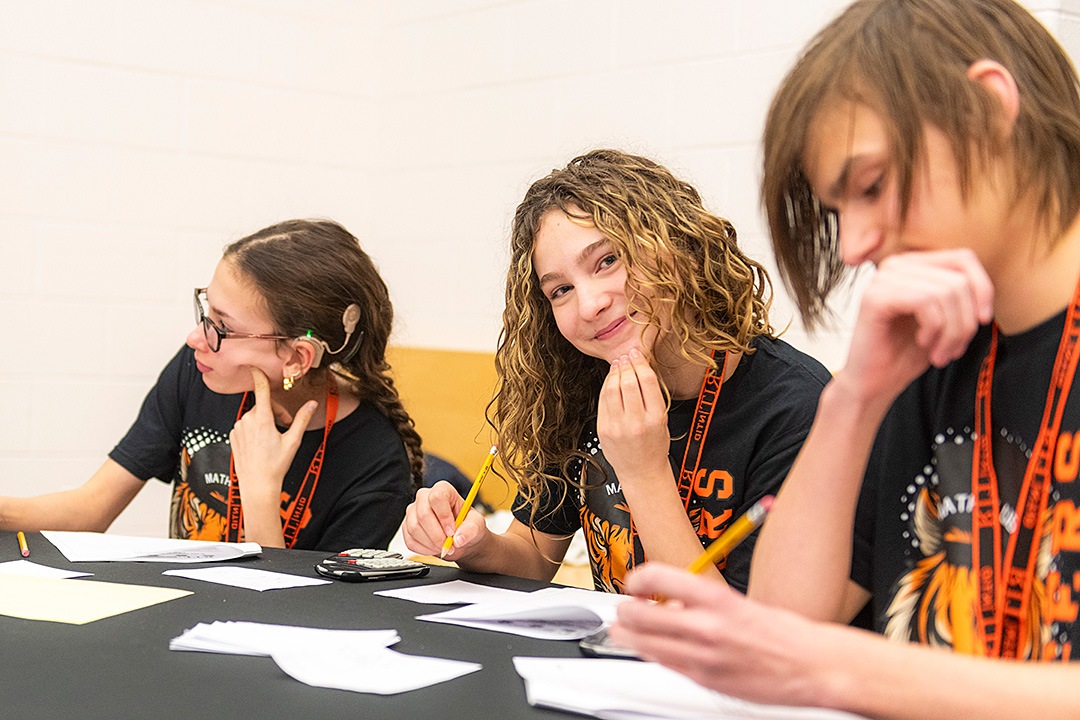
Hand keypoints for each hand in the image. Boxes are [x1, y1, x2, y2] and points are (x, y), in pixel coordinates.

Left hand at [229, 367, 317, 519]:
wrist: (257, 485)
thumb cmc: (275, 465)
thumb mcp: (293, 441)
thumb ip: (301, 419)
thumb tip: (312, 404)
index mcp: (263, 419)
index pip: (261, 390)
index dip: (259, 375)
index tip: (255, 365)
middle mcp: (248, 420)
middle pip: (263, 406)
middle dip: (275, 412)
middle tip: (286, 426)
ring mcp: (238, 428)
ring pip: (254, 416)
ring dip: (264, 421)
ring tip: (273, 437)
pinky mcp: (233, 436)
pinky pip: (245, 425)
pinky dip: (254, 429)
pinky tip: (261, 443)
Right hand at [402, 480, 489, 559]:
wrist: (458, 538)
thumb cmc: (467, 525)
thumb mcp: (476, 525)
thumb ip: (470, 530)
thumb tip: (458, 539)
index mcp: (443, 490)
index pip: (437, 497)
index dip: (443, 516)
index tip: (451, 532)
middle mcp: (424, 498)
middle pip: (423, 514)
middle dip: (437, 535)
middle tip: (449, 545)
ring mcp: (413, 512)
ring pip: (414, 528)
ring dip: (431, 544)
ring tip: (444, 547)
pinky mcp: (406, 527)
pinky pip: (410, 540)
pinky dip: (424, 549)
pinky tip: (434, 548)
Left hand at [596, 349, 671, 487]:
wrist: (642, 472)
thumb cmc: (655, 445)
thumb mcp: (663, 420)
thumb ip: (652, 396)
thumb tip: (639, 368)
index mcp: (655, 418)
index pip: (647, 381)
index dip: (640, 363)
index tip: (637, 354)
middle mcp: (636, 422)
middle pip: (628, 382)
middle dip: (626, 365)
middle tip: (626, 356)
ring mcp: (617, 427)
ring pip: (612, 389)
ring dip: (614, 373)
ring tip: (618, 365)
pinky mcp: (603, 429)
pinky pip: (602, 401)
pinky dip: (606, 386)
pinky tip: (610, 381)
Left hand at [610, 563, 821, 707]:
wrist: (812, 666)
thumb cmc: (781, 632)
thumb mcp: (737, 601)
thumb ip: (699, 600)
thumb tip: (668, 599)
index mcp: (717, 598)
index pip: (656, 577)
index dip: (636, 579)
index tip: (635, 584)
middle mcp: (706, 626)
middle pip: (637, 615)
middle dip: (624, 611)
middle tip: (626, 608)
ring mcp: (702, 657)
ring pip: (641, 643)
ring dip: (628, 635)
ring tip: (630, 629)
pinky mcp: (704, 680)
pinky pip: (662, 664)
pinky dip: (652, 654)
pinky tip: (656, 647)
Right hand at [838, 249, 992, 406]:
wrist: (873, 382)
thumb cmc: (906, 353)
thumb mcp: (945, 319)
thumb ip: (961, 296)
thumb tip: (986, 289)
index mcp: (913, 265)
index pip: (963, 259)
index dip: (983, 289)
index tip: (982, 321)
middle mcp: (896, 265)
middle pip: (957, 280)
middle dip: (965, 322)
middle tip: (954, 349)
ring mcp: (883, 278)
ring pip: (945, 292)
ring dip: (951, 331)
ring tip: (941, 352)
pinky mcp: (874, 297)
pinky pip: (924, 301)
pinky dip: (934, 329)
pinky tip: (924, 343)